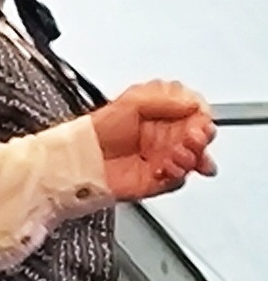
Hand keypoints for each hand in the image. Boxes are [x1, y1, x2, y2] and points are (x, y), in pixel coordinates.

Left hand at [94, 80, 216, 199]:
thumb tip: (194, 103)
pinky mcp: (158, 180)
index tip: (200, 117)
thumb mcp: (131, 101)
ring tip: (178, 153)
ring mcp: (163, 158)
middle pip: (201, 137)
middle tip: (194, 136)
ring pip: (196, 159)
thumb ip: (166, 99)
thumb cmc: (96, 130)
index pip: (196, 114)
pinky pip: (179, 179)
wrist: (78, 160)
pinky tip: (167, 167)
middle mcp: (165, 137)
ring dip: (193, 156)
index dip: (202, 116)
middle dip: (202, 137)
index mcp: (162, 114)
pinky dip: (177, 174)